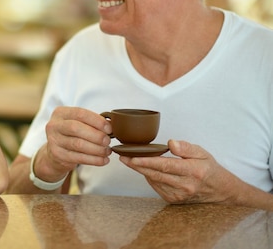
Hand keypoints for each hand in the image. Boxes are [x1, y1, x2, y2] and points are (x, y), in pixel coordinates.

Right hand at [38, 106, 111, 179]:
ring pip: (78, 144)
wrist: (54, 153)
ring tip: (107, 151)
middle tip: (108, 141)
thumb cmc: (71, 135)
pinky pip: (78, 158)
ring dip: (96, 149)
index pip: (80, 113)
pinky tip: (103, 160)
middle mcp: (54, 125)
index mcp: (60, 113)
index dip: (96, 121)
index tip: (109, 128)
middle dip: (96, 135)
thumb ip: (91, 122)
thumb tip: (112, 125)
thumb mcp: (77, 123)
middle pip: (76, 128)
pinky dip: (94, 160)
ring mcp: (53, 140)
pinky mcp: (57, 155)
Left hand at [119, 139, 238, 203]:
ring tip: (130, 160)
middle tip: (122, 157)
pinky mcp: (174, 200)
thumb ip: (186, 147)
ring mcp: (179, 195)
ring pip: (154, 181)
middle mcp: (185, 185)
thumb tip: (171, 143)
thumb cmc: (209, 168)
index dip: (146, 161)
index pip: (165, 165)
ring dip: (141, 171)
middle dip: (137, 165)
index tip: (132, 157)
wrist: (220, 190)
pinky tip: (146, 170)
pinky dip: (150, 177)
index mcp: (193, 171)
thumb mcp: (202, 153)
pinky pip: (157, 186)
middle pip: (155, 174)